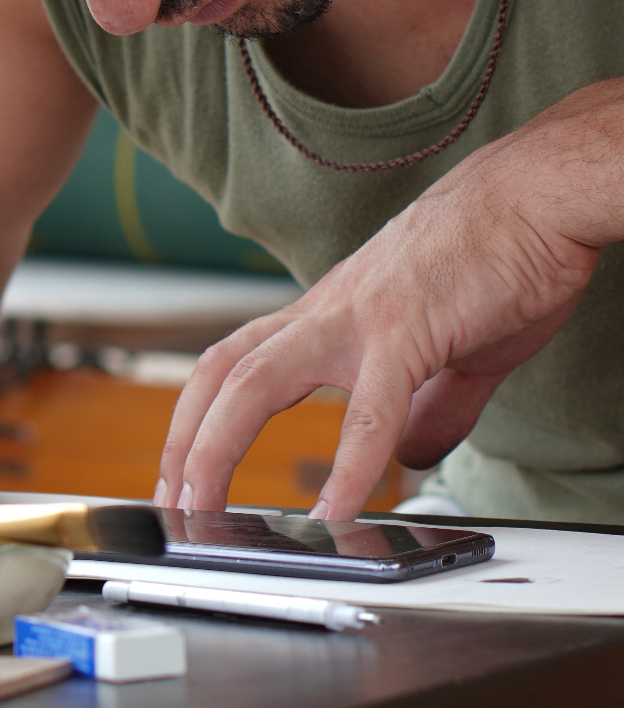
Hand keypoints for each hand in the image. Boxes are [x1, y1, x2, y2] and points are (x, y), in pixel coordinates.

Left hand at [155, 103, 609, 519]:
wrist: (539, 194)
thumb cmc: (500, 254)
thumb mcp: (453, 346)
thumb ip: (430, 408)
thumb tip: (410, 455)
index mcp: (332, 312)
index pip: (238, 363)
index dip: (198, 417)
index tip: (183, 473)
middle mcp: (329, 310)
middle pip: (222, 370)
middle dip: (183, 438)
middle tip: (169, 503)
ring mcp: (359, 316)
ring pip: (257, 380)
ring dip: (218, 446)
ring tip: (206, 507)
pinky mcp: (407, 329)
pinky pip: (368, 411)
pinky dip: (349, 469)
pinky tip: (338, 513)